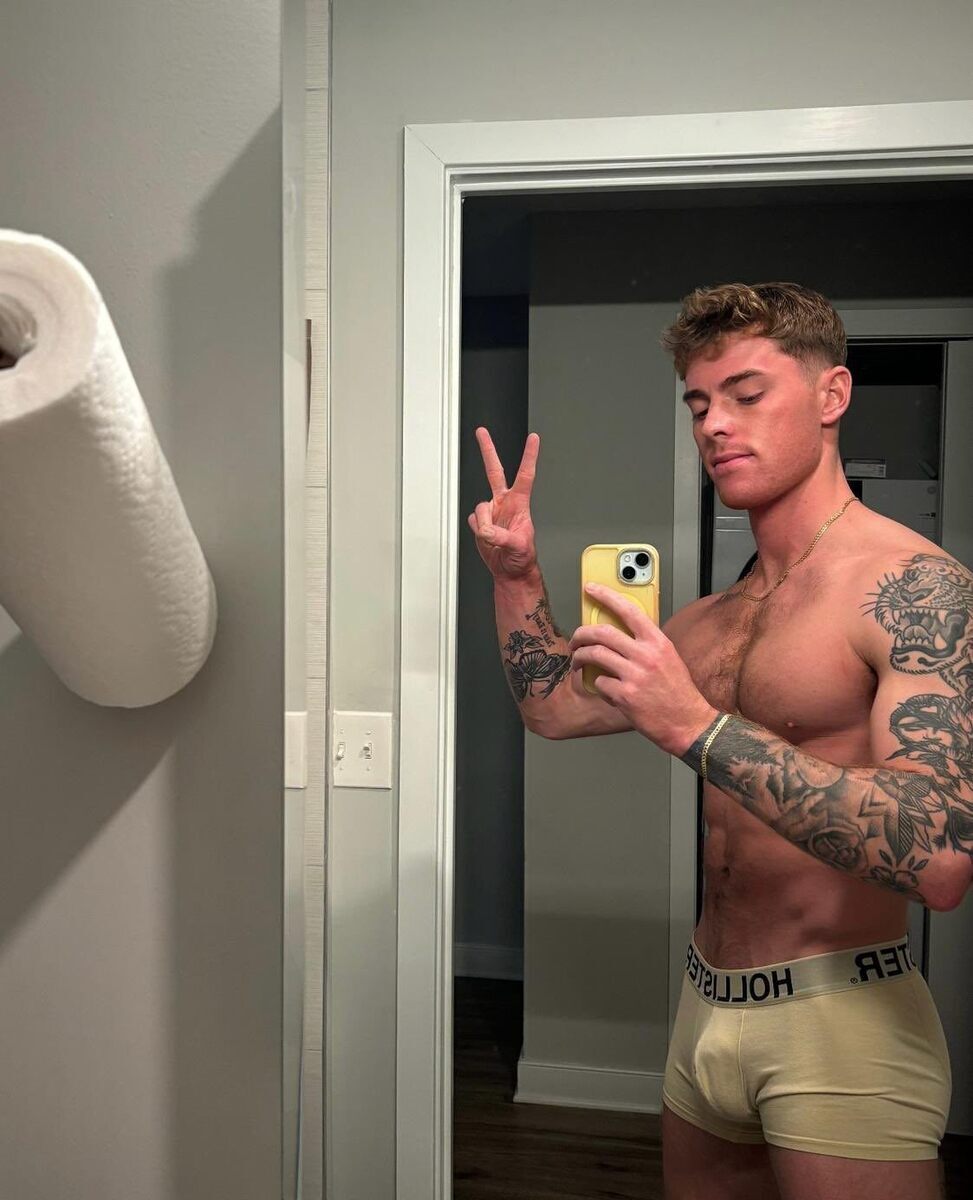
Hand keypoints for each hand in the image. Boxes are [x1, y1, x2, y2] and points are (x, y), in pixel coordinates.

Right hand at [467, 428, 540, 581]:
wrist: (511, 571)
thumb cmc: (523, 557)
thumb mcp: (519, 546)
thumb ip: (502, 536)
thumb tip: (486, 529)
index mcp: (520, 504)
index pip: (525, 475)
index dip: (529, 456)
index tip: (533, 439)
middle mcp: (505, 503)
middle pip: (494, 471)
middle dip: (487, 450)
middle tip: (482, 432)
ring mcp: (492, 512)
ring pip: (479, 507)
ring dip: (484, 524)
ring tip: (494, 538)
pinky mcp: (481, 522)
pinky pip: (473, 522)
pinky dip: (478, 531)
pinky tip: (488, 539)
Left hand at [569, 583, 716, 755]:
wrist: (689, 723)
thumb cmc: (679, 693)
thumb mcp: (668, 659)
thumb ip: (647, 645)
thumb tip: (621, 634)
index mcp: (658, 642)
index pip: (629, 611)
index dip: (606, 596)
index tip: (591, 588)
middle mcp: (646, 655)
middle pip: (603, 633)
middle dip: (582, 633)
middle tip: (575, 639)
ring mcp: (634, 675)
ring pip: (594, 655)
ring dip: (580, 657)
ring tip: (577, 661)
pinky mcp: (625, 696)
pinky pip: (599, 683)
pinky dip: (596, 685)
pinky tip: (604, 689)